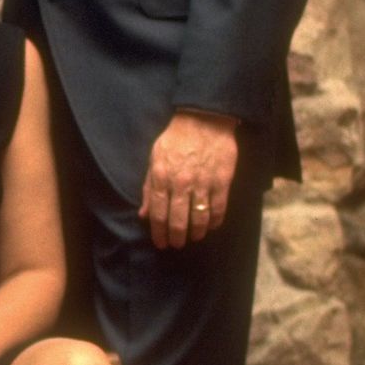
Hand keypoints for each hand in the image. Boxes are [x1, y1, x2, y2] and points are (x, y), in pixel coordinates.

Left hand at [139, 112, 238, 249]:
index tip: (161, 243)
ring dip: (196, 233)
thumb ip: (148, 188)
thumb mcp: (154, 159)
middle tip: (177, 244)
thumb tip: (143, 214)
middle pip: (177, 220)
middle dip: (176, 237)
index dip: (159, 233)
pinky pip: (219, 208)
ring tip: (194, 237)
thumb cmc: (175, 139)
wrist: (203, 120)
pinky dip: (214, 221)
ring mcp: (203, 183)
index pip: (158, 214)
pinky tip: (211, 226)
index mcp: (161, 178)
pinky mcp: (222, 181)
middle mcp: (181, 184)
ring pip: (199, 218)